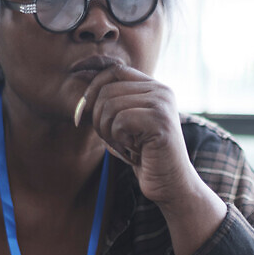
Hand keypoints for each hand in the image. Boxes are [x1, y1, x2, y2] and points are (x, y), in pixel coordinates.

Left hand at [80, 64, 196, 204]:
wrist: (171, 184)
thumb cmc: (146, 157)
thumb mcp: (127, 125)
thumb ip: (114, 105)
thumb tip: (84, 95)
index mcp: (155, 88)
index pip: (115, 70)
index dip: (93, 86)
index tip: (82, 110)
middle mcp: (161, 91)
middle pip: (108, 89)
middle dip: (98, 118)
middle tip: (110, 138)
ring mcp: (163, 105)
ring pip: (111, 105)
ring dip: (107, 131)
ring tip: (123, 145)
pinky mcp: (160, 122)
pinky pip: (120, 120)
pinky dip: (119, 139)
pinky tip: (133, 149)